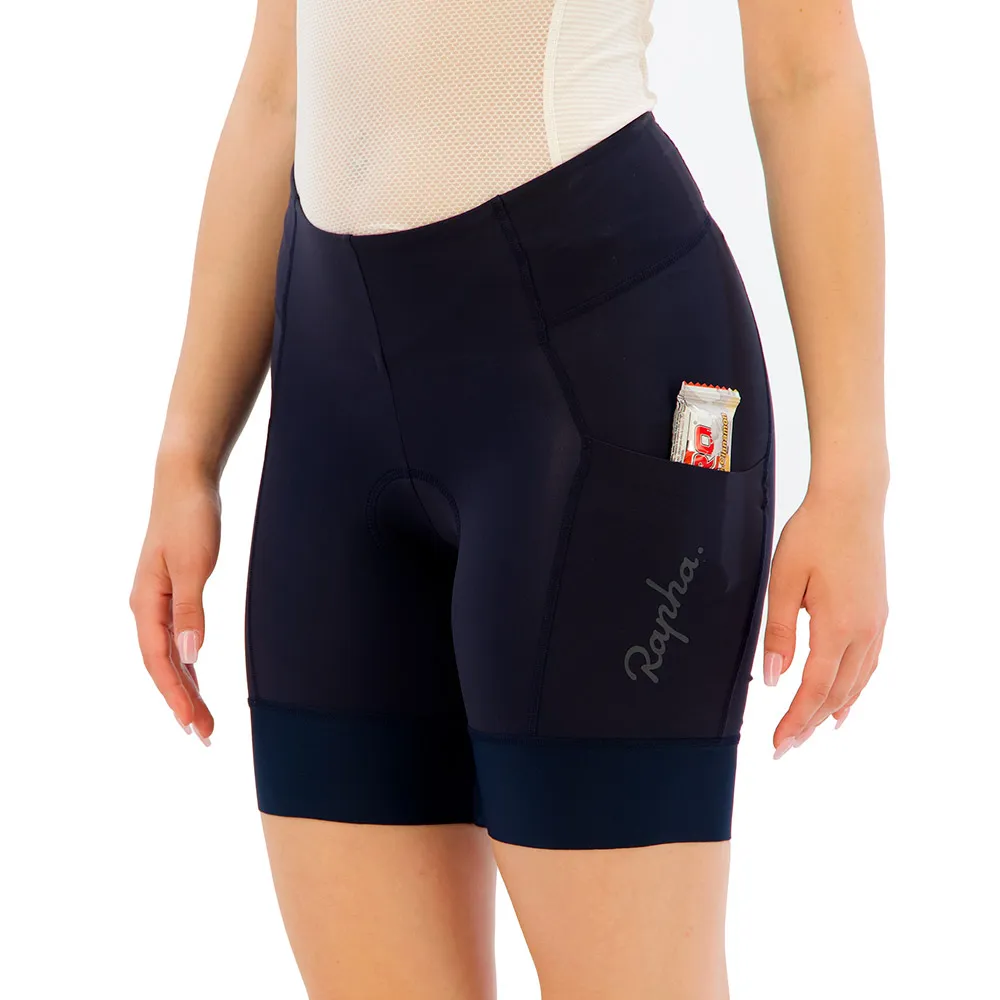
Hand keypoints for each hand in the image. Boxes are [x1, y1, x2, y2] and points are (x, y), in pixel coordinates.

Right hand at [129, 464, 220, 744]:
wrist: (186, 482)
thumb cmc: (190, 518)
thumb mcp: (193, 565)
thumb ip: (190, 611)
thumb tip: (191, 655)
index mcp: (146, 604)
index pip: (160, 662)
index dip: (176, 696)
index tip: (194, 726)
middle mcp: (146, 607)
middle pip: (163, 665)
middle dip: (183, 702)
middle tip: (205, 736)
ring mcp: (157, 601)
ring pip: (170, 656)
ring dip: (185, 687)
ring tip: (202, 720)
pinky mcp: (172, 593)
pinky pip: (176, 640)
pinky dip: (186, 664)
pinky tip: (196, 678)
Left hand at [761, 481, 887, 757]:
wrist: (852, 502)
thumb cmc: (812, 536)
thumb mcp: (783, 581)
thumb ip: (778, 632)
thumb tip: (774, 677)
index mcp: (837, 627)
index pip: (813, 689)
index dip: (794, 720)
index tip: (777, 744)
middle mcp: (864, 632)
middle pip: (836, 692)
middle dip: (810, 722)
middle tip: (787, 746)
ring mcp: (875, 623)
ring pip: (857, 681)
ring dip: (833, 708)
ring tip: (814, 731)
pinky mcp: (878, 613)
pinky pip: (868, 663)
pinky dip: (854, 687)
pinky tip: (846, 696)